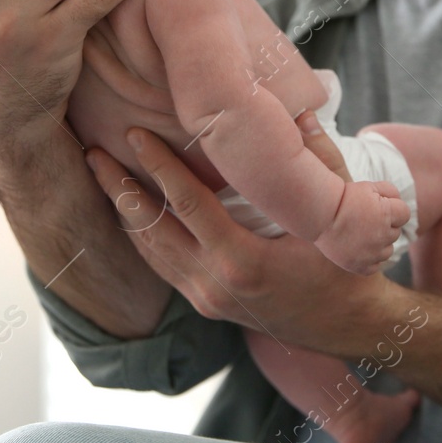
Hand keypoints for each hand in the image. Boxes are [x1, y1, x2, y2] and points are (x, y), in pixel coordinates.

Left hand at [84, 120, 395, 357]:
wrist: (350, 328)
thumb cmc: (347, 269)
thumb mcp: (337, 217)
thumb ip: (320, 164)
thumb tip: (301, 114)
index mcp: (242, 261)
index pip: (187, 205)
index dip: (158, 167)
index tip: (133, 135)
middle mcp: (214, 283)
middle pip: (151, 229)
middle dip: (119, 188)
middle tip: (92, 152)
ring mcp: (206, 297)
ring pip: (149, 251)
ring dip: (124, 212)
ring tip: (101, 175)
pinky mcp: (206, 303)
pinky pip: (161, 266)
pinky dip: (141, 237)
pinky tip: (129, 213)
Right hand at [314, 180, 408, 275]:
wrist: (319, 214)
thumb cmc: (343, 198)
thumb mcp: (369, 186)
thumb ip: (390, 192)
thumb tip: (398, 202)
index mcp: (387, 215)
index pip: (404, 214)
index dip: (393, 208)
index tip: (378, 206)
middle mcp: (382, 236)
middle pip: (395, 232)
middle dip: (385, 224)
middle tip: (364, 218)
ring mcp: (371, 254)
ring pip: (388, 250)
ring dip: (380, 242)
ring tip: (361, 233)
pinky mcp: (359, 266)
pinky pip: (375, 266)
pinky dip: (370, 259)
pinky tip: (359, 248)